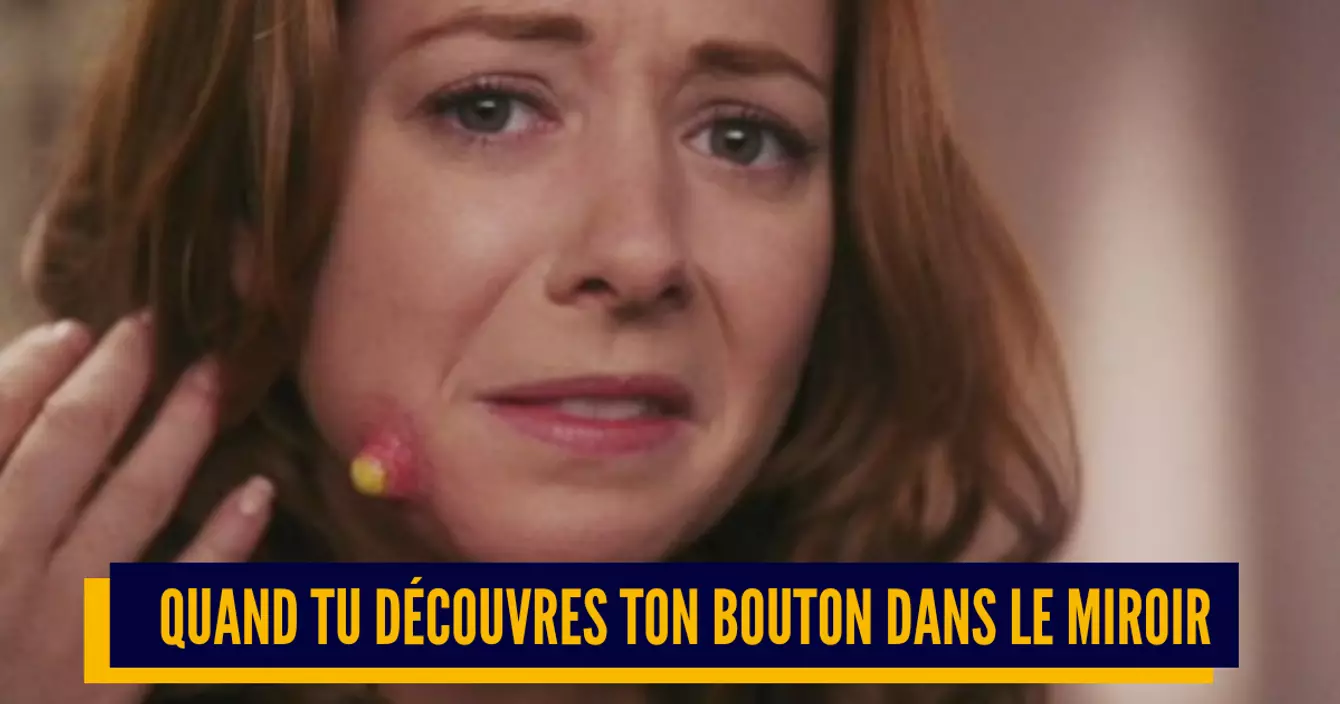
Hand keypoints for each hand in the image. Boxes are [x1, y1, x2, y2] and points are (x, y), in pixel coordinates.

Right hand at [0, 314, 274, 703]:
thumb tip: (6, 429)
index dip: (27, 374)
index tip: (71, 332)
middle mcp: (0, 566)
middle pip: (62, 450)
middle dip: (109, 382)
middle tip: (151, 326)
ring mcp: (58, 623)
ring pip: (130, 503)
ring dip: (175, 434)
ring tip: (215, 378)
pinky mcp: (106, 674)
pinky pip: (177, 596)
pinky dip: (221, 542)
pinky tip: (258, 491)